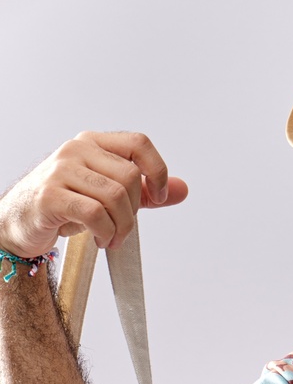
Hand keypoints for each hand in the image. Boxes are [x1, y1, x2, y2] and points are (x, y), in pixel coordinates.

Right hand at [0, 131, 187, 257]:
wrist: (20, 222)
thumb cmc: (66, 206)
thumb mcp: (108, 195)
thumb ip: (144, 192)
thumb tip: (182, 189)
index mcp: (94, 143)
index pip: (139, 143)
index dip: (156, 171)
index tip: (157, 197)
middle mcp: (77, 150)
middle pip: (129, 178)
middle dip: (134, 212)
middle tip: (122, 230)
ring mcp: (61, 170)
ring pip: (115, 197)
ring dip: (121, 228)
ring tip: (111, 239)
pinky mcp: (51, 195)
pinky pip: (94, 213)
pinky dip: (105, 233)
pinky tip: (99, 239)